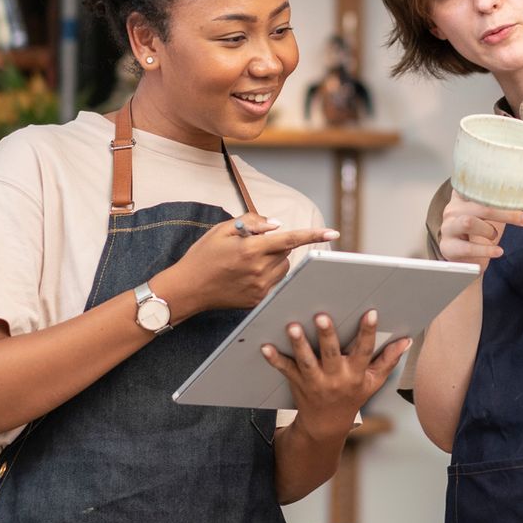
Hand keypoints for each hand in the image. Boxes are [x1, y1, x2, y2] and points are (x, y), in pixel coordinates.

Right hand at [160, 216, 337, 316]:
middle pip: (286, 252)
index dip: (313, 235)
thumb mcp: (222, 230)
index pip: (289, 239)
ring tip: (248, 261)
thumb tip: (277, 225)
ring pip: (283, 268)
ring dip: (275, 260)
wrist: (188, 288)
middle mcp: (258, 270)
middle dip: (276, 245)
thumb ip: (252, 222)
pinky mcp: (258, 300)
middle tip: (253, 245)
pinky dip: (268, 274)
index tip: (333, 232)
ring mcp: (259, 288)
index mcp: (250, 249)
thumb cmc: (203, 255)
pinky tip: (246, 275)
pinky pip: (275, 282)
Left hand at [262, 310, 410, 436]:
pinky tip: (265, 346)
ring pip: (307, 361)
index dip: (368, 332)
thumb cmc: (352, 397)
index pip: (365, 351)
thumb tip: (407, 340)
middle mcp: (336, 377)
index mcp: (356, 374)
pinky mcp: (298, 382)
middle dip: (327, 335)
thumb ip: (388, 360)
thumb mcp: (373, 382)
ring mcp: (315, 381)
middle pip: (331, 354)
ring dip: (299, 344)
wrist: (326, 426)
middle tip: (321, 316)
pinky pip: (285, 369)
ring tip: (292, 326)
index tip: (371, 312)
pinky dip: (275, 359)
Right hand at [437, 192, 522, 273]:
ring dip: (489, 230)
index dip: (493, 188)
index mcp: (461, 198)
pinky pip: (468, 247)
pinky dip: (486, 250)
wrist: (462, 260)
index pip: (476, 188)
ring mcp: (448, 228)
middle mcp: (452, 210)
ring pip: (469, 222)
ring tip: (495, 236)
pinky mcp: (448, 247)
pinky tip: (498, 251)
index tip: (513, 191)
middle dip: (504, 213)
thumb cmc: (476, 234)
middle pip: (478, 206)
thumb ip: (499, 205)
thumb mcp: (487, 216)